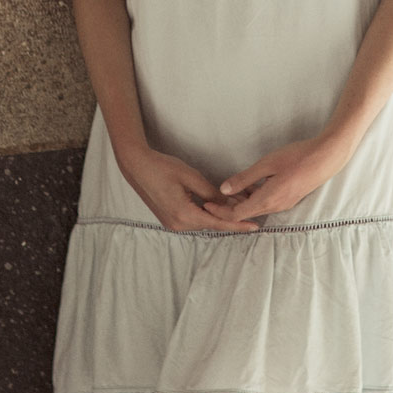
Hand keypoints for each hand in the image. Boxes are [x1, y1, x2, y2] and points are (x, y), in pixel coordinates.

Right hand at [117, 144, 261, 232]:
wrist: (137, 167)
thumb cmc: (163, 167)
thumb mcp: (191, 177)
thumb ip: (211, 193)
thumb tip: (230, 204)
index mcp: (183, 214)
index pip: (217, 223)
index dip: (237, 225)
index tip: (254, 226)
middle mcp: (177, 224)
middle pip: (211, 224)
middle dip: (230, 219)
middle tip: (251, 211)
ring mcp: (172, 223)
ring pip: (203, 222)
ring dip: (219, 216)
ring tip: (238, 207)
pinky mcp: (170, 218)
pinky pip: (194, 219)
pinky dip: (207, 214)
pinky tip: (218, 207)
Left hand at [203, 133, 354, 224]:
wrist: (327, 157)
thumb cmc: (297, 157)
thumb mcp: (267, 164)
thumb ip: (245, 178)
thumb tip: (224, 190)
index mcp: (267, 199)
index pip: (237, 214)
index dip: (220, 211)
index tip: (207, 203)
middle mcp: (275, 206)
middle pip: (245, 214)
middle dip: (228, 208)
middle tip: (213, 197)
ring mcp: (284, 204)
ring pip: (256, 208)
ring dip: (241, 203)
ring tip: (229, 191)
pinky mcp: (290, 198)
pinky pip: (266, 203)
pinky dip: (254, 198)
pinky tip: (250, 187)